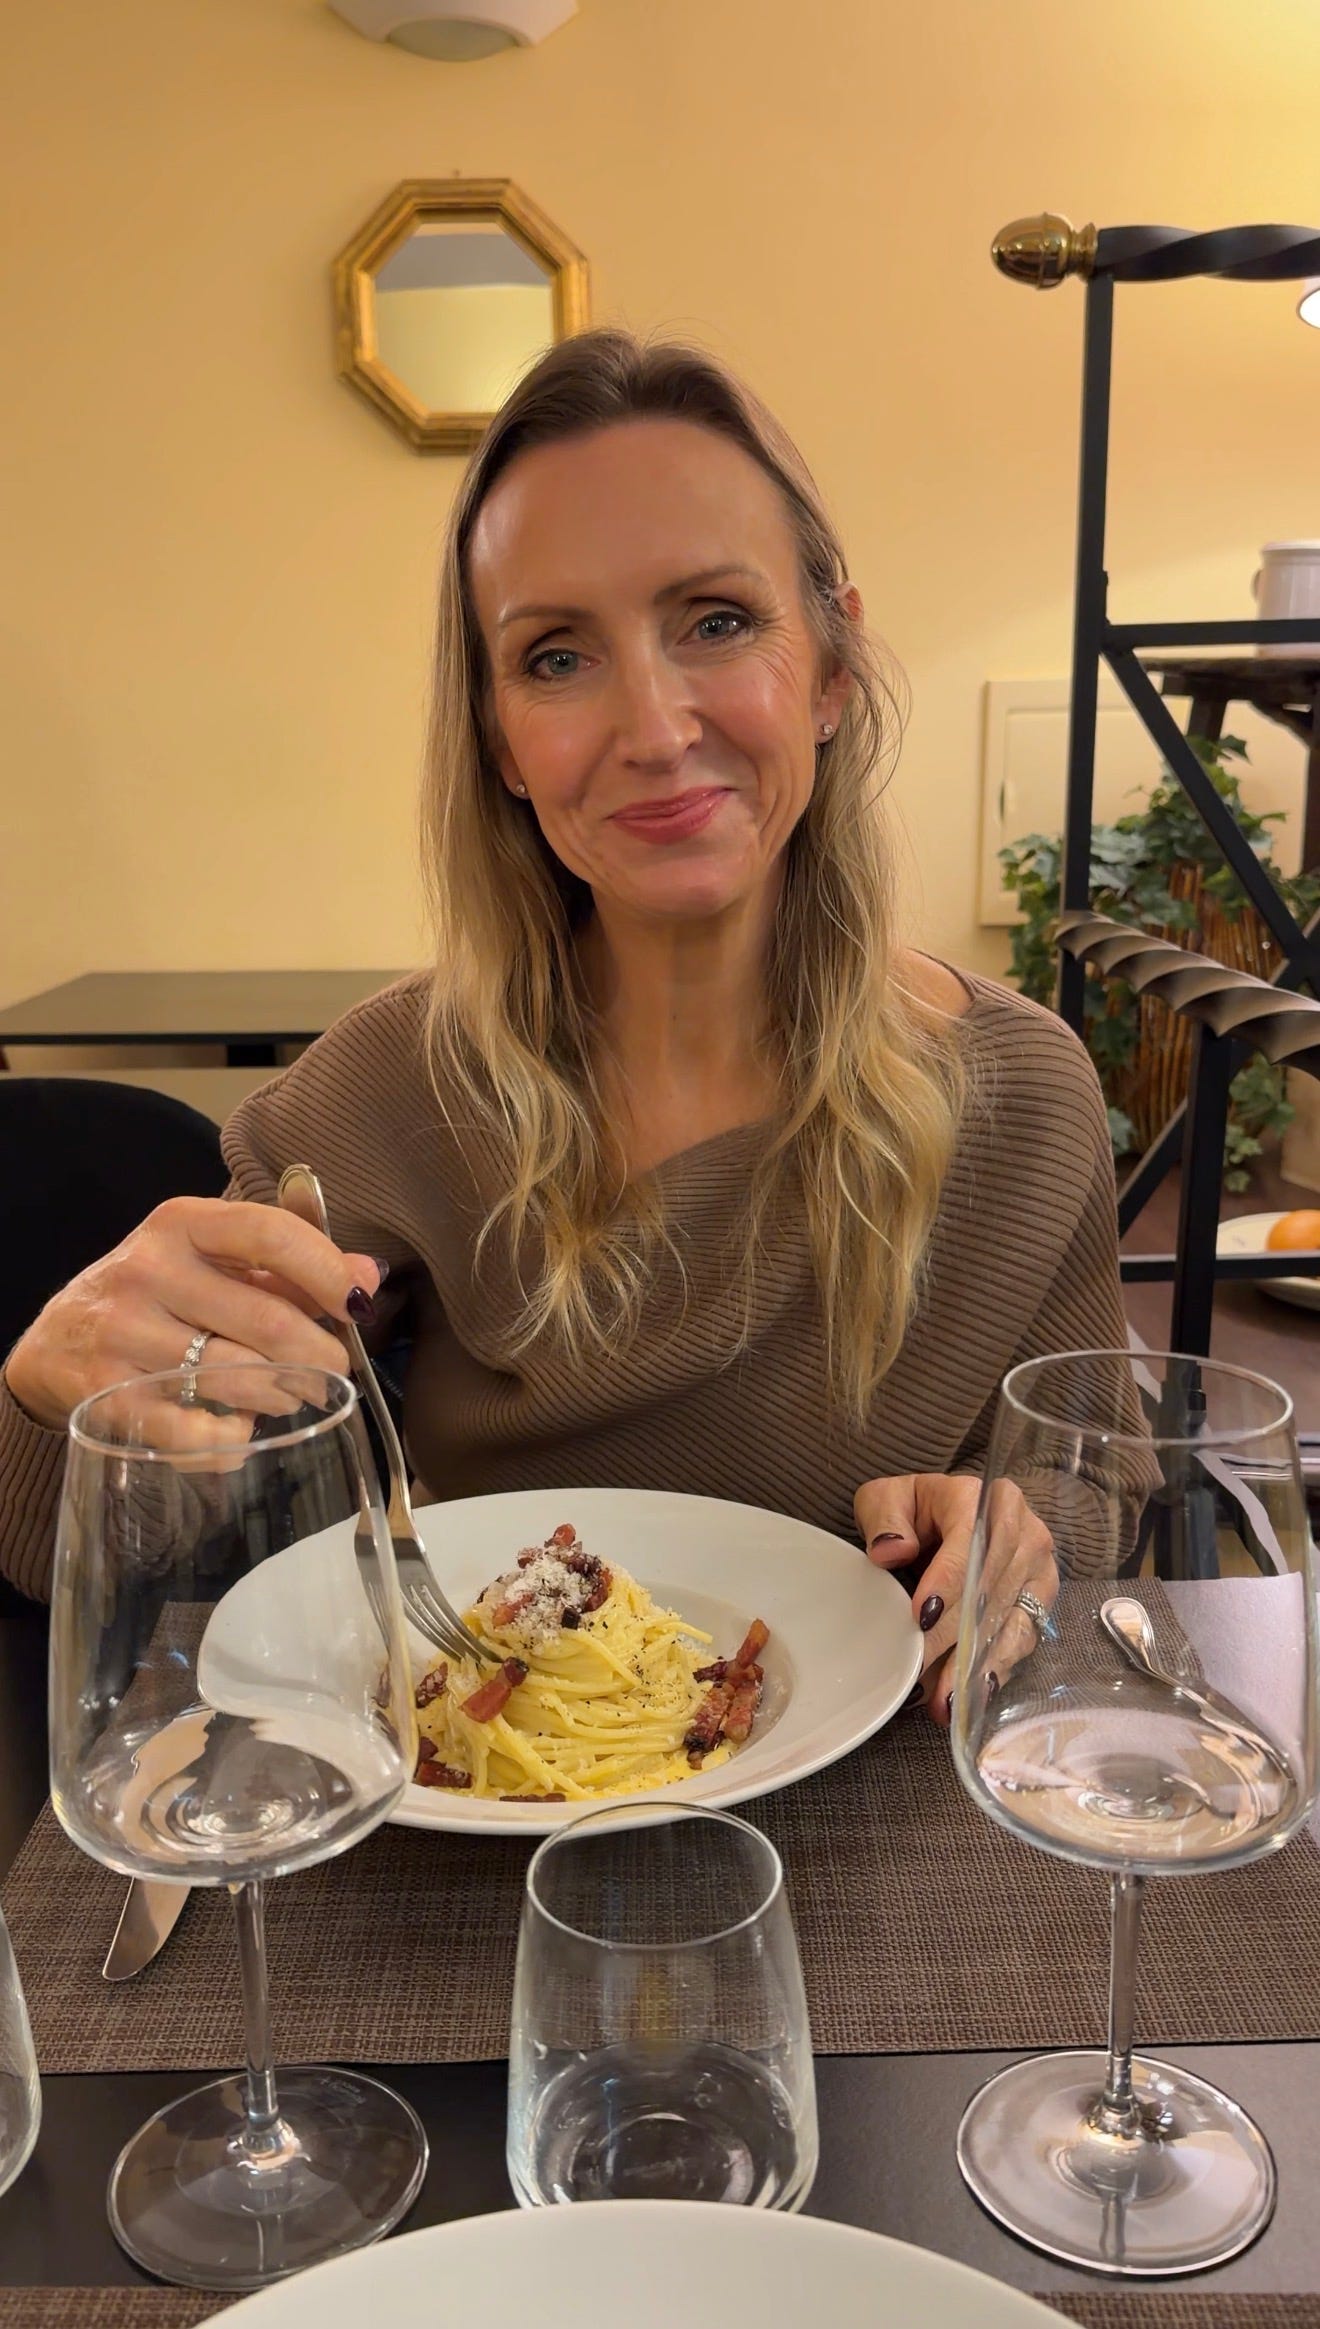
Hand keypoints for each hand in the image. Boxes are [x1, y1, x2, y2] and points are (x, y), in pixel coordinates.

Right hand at [4, 1197, 384, 1436]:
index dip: (326, 1271)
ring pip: (238, 1377)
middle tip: (334, 1371)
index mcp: (181, 1225)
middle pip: (265, 1320)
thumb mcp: (211, 1264)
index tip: (357, 1305)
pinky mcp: (108, 1396)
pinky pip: (196, 1432)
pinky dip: (233, 1440)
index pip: (269, 1234)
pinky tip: (240, 1431)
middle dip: (318, 1355)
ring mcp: (123, 1335)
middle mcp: (148, 1272)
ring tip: (290, 1395)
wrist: (56, 1343)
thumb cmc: (155, 1296)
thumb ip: (288, 1268)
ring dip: (282, 1395)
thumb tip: (369, 1275)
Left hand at [854, 1472, 1055, 1724]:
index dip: (947, 1582)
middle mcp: (1021, 1529)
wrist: (948, 1516)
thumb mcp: (886, 1500)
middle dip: (954, 1635)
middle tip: (919, 1669)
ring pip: (1011, 1619)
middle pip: (991, 1588)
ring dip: (977, 1663)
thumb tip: (890, 1551)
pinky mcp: (1042, 1596)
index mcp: (982, 1498)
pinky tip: (973, 1695)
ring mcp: (1038, 1565)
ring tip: (945, 1700)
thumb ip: (884, 1519)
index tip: (922, 1617)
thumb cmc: (915, 1511)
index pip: (970, 1542)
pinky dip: (997, 1668)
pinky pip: (1025, 1637)